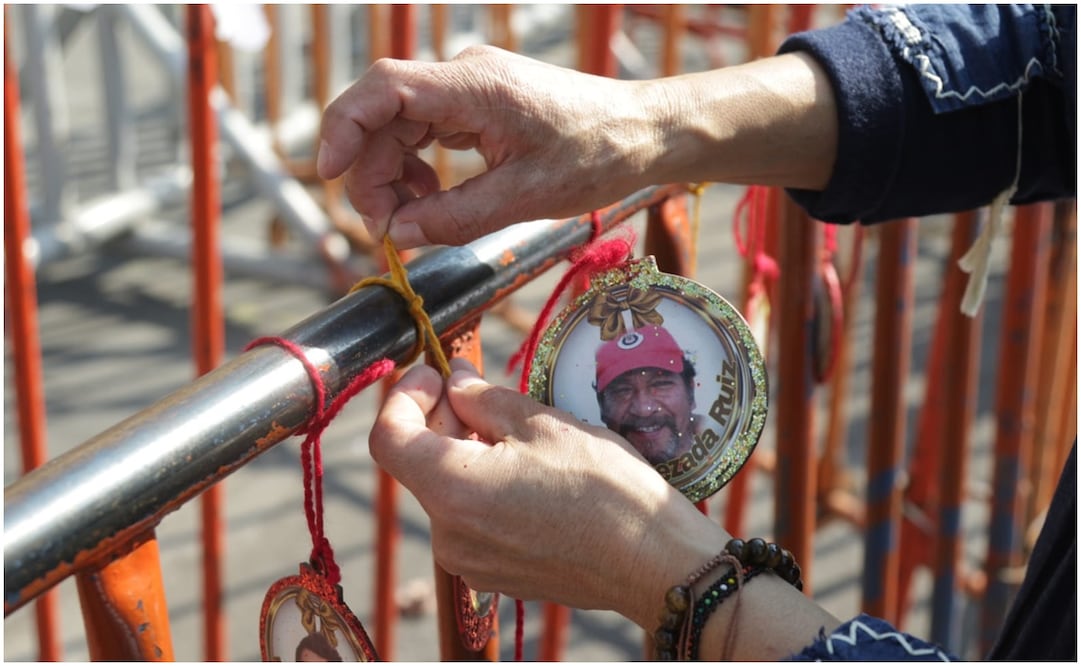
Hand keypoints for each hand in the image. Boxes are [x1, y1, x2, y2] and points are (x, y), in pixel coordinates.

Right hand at [318, 45, 666, 248]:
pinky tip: (428, 200)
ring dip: (392, 176)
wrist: (644, 133)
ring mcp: (469, 90)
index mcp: (475, 86)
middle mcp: (465, 78)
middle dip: (371, 174)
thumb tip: (399, 235)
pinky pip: (426, 133)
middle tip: (384, 230)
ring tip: (408, 221)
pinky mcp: (478, 107)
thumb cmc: (599, 155)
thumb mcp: (526, 197)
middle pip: (384, 115)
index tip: (327, 174)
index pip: (383, 88)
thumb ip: (456, 218)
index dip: (344, 127)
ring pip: (400, 127)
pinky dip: (417, 169)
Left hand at [369, 359, 724, 626]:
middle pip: (418, 463)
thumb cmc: (605, 488)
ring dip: (464, 452)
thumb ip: (483, 398)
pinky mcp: (494, 574)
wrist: (652, 562)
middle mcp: (448, 534)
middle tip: (478, 388)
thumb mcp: (543, 423)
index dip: (403, 396)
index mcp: (453, 489)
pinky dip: (482, 486)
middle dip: (440, 418)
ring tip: (512, 429)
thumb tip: (454, 379)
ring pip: (446, 490)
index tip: (433, 374)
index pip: (388, 438)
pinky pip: (470, 520)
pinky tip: (524, 470)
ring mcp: (470, 561)